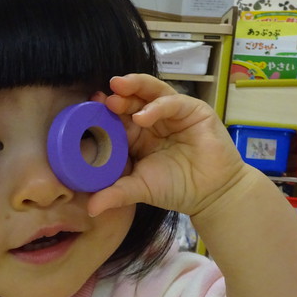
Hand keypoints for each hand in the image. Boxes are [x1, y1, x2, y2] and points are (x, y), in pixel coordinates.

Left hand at [88, 74, 248, 217]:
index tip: (85, 109)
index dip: (103, 111)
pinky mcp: (193, 111)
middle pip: (133, 99)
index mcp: (137, 134)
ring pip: (152, 92)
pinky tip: (142, 116)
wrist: (211, 195)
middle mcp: (153, 119)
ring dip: (134, 88)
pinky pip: (173, 102)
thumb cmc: (175, 188)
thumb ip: (115, 194)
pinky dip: (156, 106)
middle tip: (100, 97)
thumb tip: (90, 209)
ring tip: (117, 90)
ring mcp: (173, 113)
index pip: (118, 116)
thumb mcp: (139, 189)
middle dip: (117, 95)